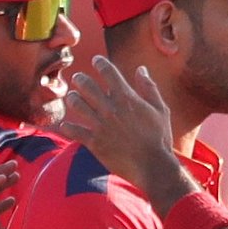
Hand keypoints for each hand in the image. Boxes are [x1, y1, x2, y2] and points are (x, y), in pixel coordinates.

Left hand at [61, 56, 181, 203]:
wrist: (153, 167)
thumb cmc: (160, 138)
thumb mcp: (160, 110)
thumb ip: (149, 88)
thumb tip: (141, 69)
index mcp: (127, 98)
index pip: (108, 71)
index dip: (99, 63)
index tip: (96, 61)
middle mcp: (110, 108)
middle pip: (86, 84)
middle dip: (80, 78)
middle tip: (78, 79)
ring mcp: (100, 125)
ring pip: (76, 104)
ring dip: (72, 98)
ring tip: (73, 98)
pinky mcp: (94, 143)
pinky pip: (73, 130)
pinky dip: (67, 127)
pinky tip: (66, 125)